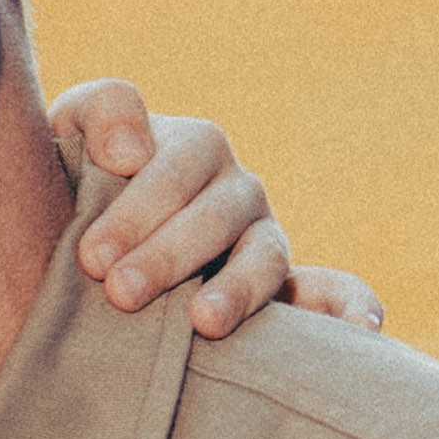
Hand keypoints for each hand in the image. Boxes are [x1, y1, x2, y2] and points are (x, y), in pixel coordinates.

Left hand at [42, 76, 378, 335]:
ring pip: (266, 257)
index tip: (91, 257)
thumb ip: (101, 111)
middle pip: (217, 217)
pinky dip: (352, 304)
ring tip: (204, 323)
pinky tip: (363, 327)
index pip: (177, 170)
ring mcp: (266, 241)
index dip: (137, 210)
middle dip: (168, 255)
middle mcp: (239, 192)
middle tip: (119, 293)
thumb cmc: (80, 181)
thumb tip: (131, 152)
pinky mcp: (286, 292)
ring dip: (240, 289)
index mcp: (196, 149)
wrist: (88, 232)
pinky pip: (333, 292)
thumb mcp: (75, 131)